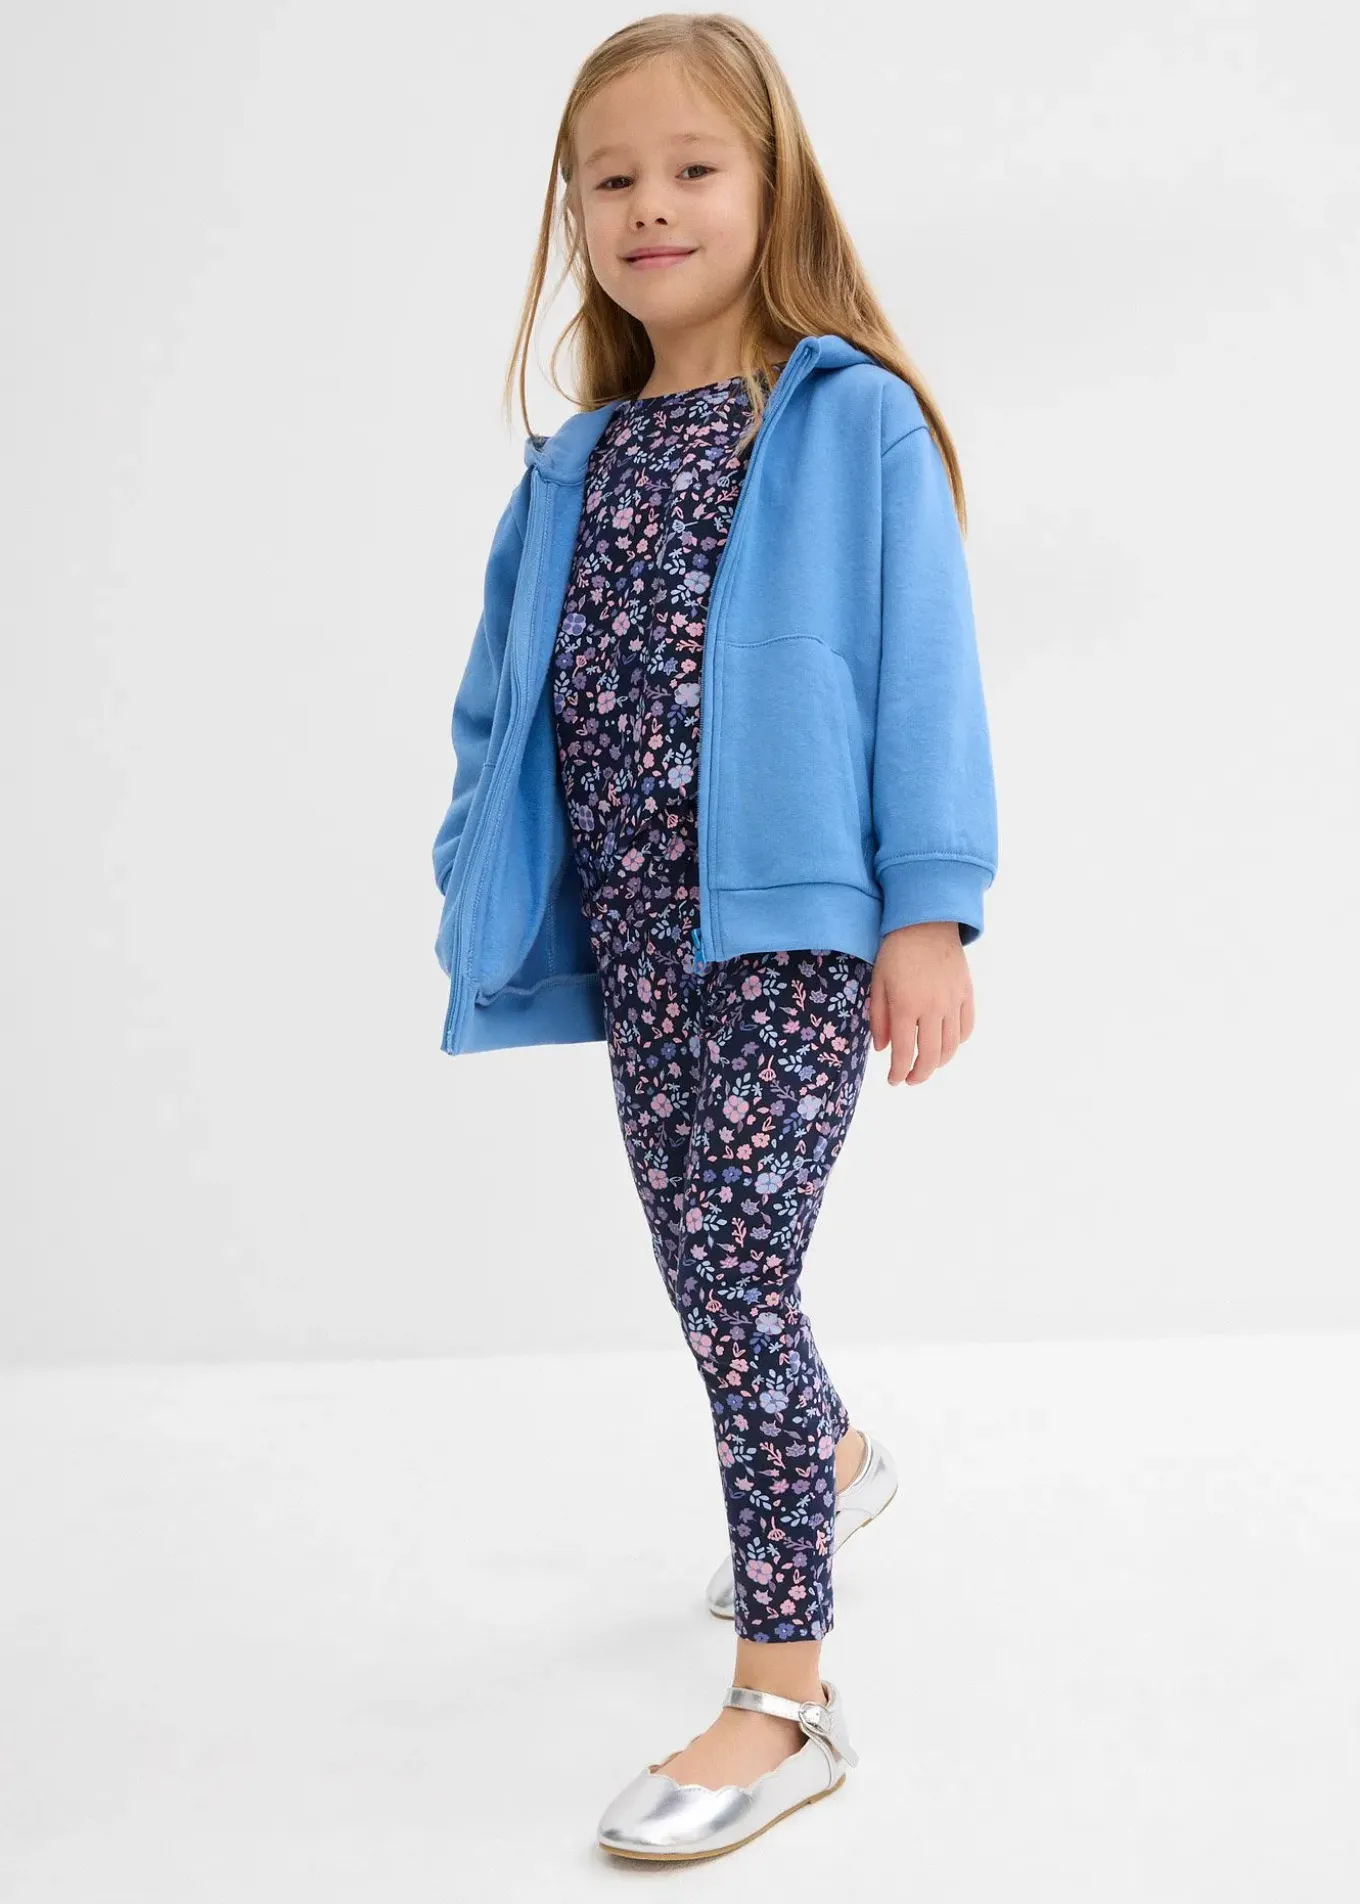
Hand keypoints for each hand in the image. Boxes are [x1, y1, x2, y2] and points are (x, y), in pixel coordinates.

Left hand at [868, 921, 974, 1086]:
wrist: (926, 922)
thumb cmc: (895, 951)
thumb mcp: (878, 983)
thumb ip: (879, 1018)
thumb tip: (883, 1049)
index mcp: (906, 1006)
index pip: (903, 1052)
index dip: (898, 1072)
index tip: (893, 1081)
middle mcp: (932, 1008)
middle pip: (931, 1056)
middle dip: (920, 1074)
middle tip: (910, 1079)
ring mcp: (953, 1002)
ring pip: (951, 1046)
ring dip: (939, 1063)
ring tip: (927, 1066)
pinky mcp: (967, 994)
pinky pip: (966, 1028)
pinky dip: (957, 1043)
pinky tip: (946, 1045)